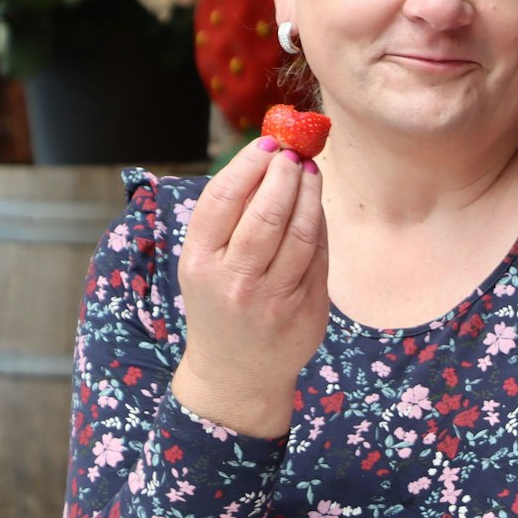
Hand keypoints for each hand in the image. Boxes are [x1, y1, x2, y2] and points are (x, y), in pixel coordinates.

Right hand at [168, 136, 326, 437]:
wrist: (236, 373)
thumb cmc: (219, 303)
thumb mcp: (204, 265)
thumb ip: (227, 220)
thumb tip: (265, 160)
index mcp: (200, 262)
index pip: (223, 201)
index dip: (248, 165)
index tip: (267, 143)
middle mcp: (234, 280)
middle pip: (266, 213)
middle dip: (284, 174)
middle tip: (294, 152)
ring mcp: (272, 298)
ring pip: (299, 231)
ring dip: (309, 193)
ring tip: (310, 171)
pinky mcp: (304, 308)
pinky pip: (317, 254)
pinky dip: (318, 224)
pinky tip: (315, 206)